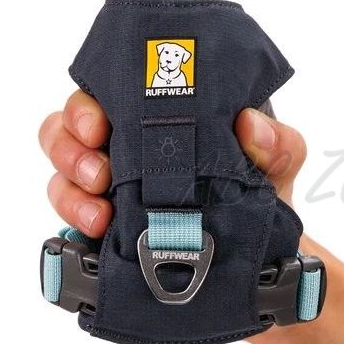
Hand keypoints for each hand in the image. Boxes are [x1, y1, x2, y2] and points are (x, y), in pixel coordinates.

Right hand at [39, 90, 306, 236]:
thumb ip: (277, 142)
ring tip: (99, 210)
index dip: (92, 101)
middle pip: (72, 125)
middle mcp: (132, 142)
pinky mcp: (108, 220)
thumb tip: (250, 125)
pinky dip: (73, 217)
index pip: (112, 92)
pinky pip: (70, 212)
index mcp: (165, 114)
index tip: (99, 125)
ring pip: (63, 169)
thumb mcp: (280, 162)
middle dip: (70, 144)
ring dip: (68, 186)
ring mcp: (116, 183)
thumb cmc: (263, 190)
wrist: (261, 251)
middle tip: (98, 171)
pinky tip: (98, 227)